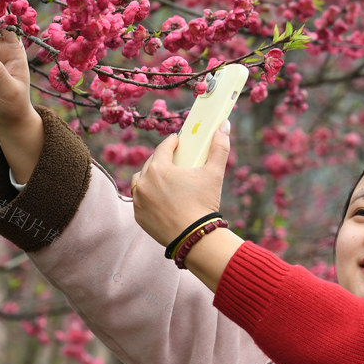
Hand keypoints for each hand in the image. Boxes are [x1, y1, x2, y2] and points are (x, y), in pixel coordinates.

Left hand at [132, 125, 229, 246]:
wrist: (194, 238)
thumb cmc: (204, 204)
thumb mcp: (214, 174)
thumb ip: (220, 148)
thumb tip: (224, 125)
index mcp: (159, 168)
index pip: (163, 147)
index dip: (172, 142)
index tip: (178, 142)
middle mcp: (144, 181)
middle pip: (151, 163)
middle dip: (162, 159)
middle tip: (175, 161)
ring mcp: (139, 199)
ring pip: (141, 180)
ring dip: (150, 176)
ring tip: (163, 179)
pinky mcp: (138, 215)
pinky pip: (140, 199)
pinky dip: (147, 196)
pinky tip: (159, 197)